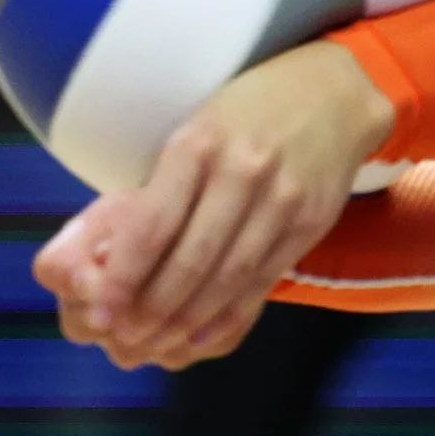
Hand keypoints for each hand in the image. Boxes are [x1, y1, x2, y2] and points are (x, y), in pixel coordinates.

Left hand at [33, 41, 394, 369]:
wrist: (333, 93)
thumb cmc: (247, 111)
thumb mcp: (198, 127)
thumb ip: (166, 182)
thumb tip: (112, 251)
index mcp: (199, 142)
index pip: (154, 224)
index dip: (124, 275)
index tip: (100, 308)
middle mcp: (243, 172)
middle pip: (191, 259)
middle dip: (153, 308)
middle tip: (124, 337)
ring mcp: (282, 201)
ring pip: (229, 277)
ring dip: (189, 319)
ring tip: (158, 343)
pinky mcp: (309, 223)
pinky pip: (264, 280)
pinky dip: (231, 315)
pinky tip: (202, 334)